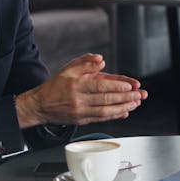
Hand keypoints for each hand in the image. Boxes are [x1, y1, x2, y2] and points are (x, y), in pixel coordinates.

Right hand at [15, 54, 147, 126]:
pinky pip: (100, 119)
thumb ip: (85, 62)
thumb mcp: (68, 69)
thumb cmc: (56, 86)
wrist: (40, 106)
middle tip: (139, 95)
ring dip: (123, 108)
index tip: (130, 85)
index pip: (100, 85)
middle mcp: (78, 99)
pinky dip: (114, 116)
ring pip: (105, 111)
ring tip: (135, 103)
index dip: (116, 86)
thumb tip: (100, 60)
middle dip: (125, 97)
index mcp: (76, 85)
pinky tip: (124, 112)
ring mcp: (80, 112)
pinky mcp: (81, 120)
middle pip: (106, 99)